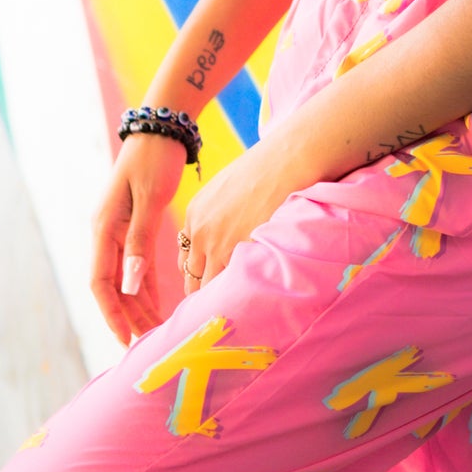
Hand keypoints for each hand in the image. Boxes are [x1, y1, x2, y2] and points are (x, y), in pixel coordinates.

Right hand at [89, 134, 187, 344]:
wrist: (162, 130)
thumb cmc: (155, 160)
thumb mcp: (149, 200)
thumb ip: (138, 241)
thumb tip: (129, 283)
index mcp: (104, 228)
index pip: (100, 282)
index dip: (111, 313)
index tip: (125, 339)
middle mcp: (107, 233)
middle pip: (113, 286)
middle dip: (127, 316)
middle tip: (146, 345)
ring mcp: (121, 231)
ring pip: (126, 279)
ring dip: (138, 305)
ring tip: (156, 331)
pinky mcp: (137, 226)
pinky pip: (139, 265)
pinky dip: (147, 286)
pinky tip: (160, 304)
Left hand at [177, 132, 310, 294]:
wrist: (284, 162)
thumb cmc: (262, 172)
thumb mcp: (224, 192)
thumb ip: (215, 217)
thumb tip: (222, 237)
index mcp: (194, 217)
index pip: (186, 261)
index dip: (198, 275)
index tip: (210, 285)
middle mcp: (200, 233)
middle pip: (193, 279)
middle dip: (205, 293)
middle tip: (219, 305)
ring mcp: (220, 245)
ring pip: (212, 286)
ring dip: (223, 296)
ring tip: (236, 309)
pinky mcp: (242, 250)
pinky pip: (234, 282)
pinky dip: (240, 290)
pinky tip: (250, 297)